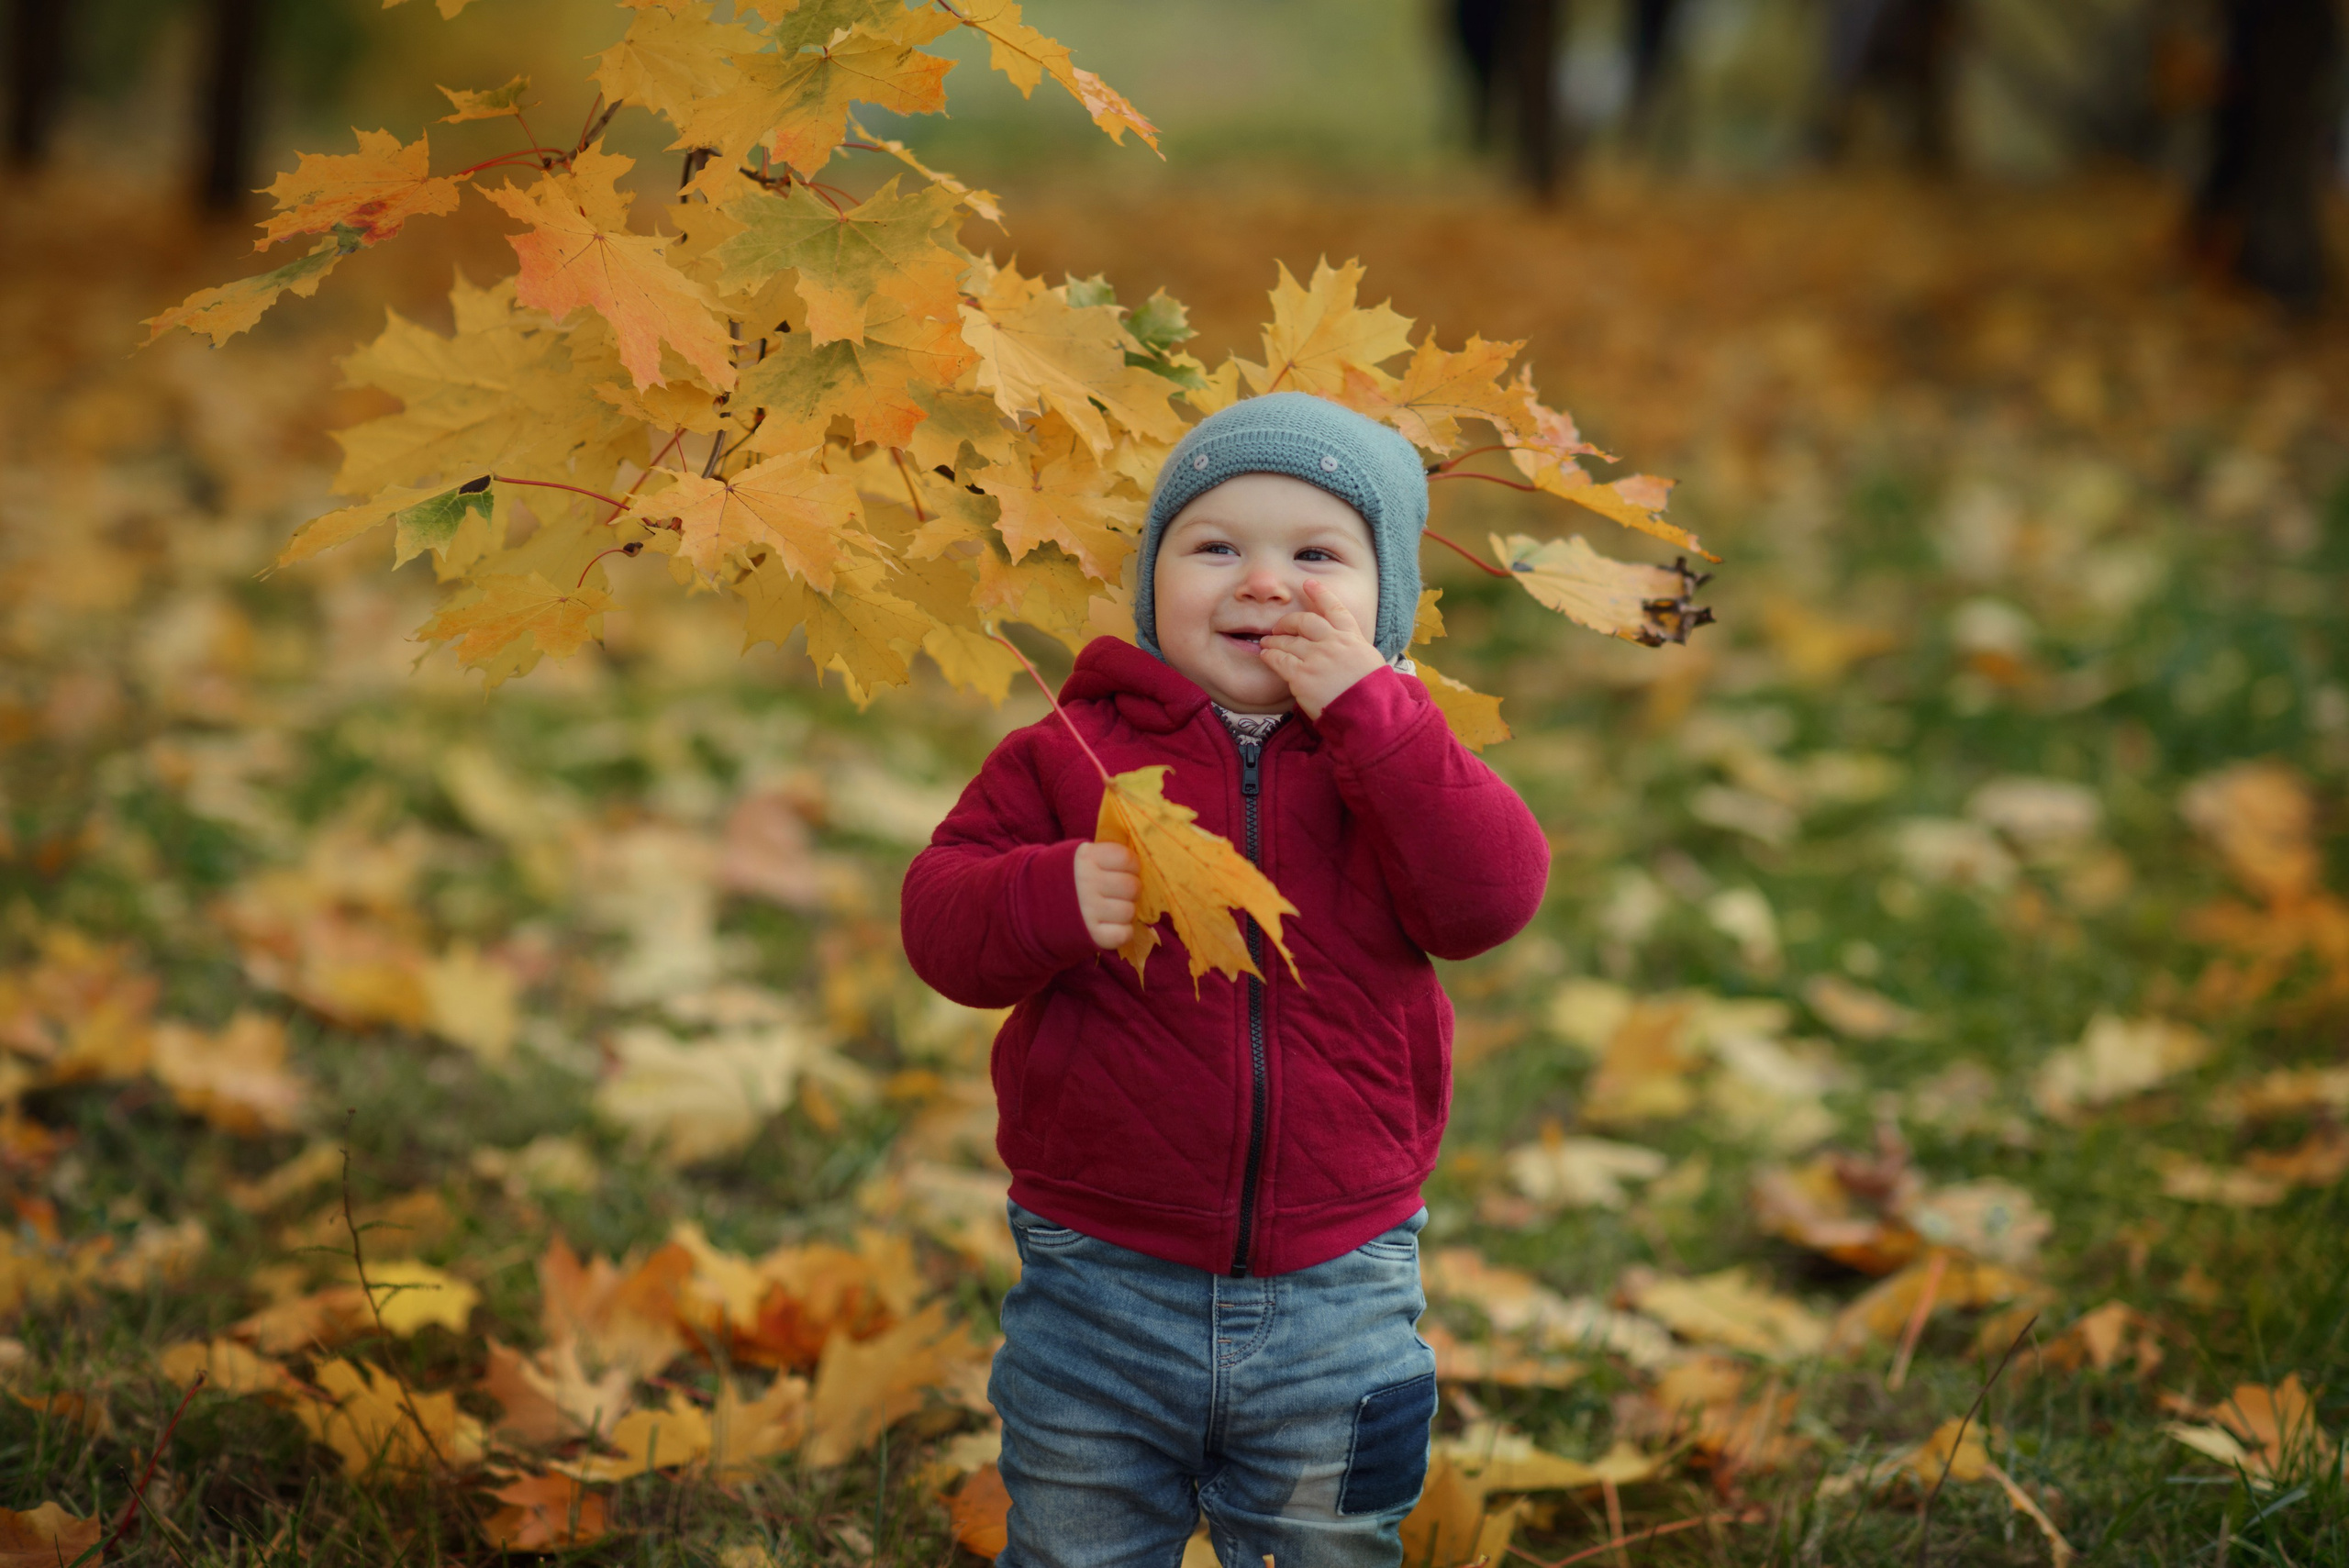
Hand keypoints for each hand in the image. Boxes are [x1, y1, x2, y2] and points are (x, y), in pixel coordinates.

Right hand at [1074, 841, 1138, 949]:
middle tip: (1118, 893)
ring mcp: (1088, 910)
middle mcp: (1087, 882)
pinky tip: (1110, 925)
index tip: (1123, 870)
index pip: (1127, 858)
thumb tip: (1142, 863)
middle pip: (1132, 886)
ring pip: (1130, 911)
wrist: (1031, 907)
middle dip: (1130, 890)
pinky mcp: (1091, 934)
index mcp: (1086, 858)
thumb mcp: (1080, 857)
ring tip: (1111, 909)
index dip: (1131, 866)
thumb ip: (1107, 856)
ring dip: (1125, 911)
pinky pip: (1124, 934)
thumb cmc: (1067, 879)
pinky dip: (1122, 932)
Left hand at [1258, 579, 1386, 719]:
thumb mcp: (1370, 662)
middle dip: (1288, 622)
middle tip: (1279, 627)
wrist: (1370, 714)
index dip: (1320, 594)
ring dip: (1274, 640)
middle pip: (1305, 621)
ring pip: (1288, 641)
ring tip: (1266, 643)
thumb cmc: (1373, 694)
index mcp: (1352, 638)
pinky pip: (1279, 660)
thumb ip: (1352, 651)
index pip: (1334, 609)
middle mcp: (1333, 642)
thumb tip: (1340, 649)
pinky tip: (1266, 656)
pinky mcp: (1302, 676)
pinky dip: (1270, 656)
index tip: (1308, 583)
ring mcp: (1316, 657)